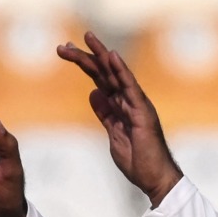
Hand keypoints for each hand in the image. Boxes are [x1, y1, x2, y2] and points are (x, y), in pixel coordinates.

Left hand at [57, 31, 182, 206]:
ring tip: (87, 38)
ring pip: (116, 75)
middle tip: (64, 44)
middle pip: (104, 73)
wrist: (154, 178)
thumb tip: (93, 93)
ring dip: (101, 55)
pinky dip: (121, 71)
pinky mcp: (142, 113)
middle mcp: (128, 100)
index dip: (83, 64)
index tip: (65, 51)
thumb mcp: (113, 133)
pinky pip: (131, 88)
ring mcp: (136, 105)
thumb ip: (105, 113)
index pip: (99, 79)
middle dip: (84, 57)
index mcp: (119, 106)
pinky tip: (111, 57)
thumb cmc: (137, 160)